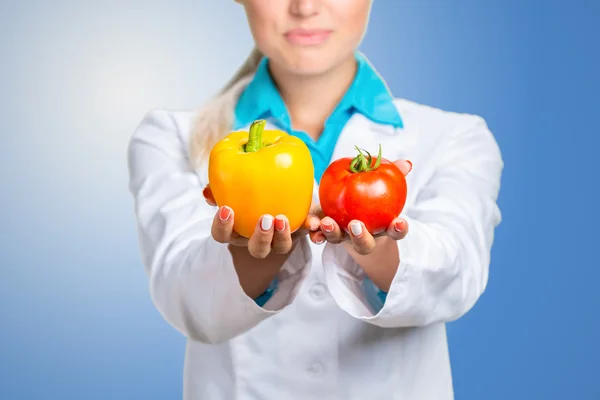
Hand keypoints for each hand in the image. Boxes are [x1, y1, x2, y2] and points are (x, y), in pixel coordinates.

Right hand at [202, 185, 319, 258]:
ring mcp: (280, 238)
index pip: (223, 236)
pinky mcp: (301, 230)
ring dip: (282, 236)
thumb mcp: (234, 184)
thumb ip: (220, 186)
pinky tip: (313, 220)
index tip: (227, 210)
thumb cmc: (250, 185)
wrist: (281, 184)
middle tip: (264, 219)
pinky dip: (311, 229)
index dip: (222, 227)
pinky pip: (307, 235)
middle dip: (261, 238)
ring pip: (280, 247)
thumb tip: (206, 191)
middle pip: (257, 249)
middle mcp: (258, 238)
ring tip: (282, 218)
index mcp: (238, 229)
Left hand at [307, 160, 412, 254]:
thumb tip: (406, 164)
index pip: (394, 232)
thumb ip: (394, 174)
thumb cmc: (370, 195)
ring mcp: (342, 236)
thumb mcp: (382, 183)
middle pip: (364, 244)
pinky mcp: (324, 232)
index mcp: (380, 227)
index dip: (399, 229)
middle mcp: (361, 237)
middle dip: (360, 237)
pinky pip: (318, 234)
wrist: (346, 207)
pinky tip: (311, 223)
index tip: (399, 222)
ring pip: (337, 240)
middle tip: (356, 225)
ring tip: (327, 222)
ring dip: (332, 233)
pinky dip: (314, 231)